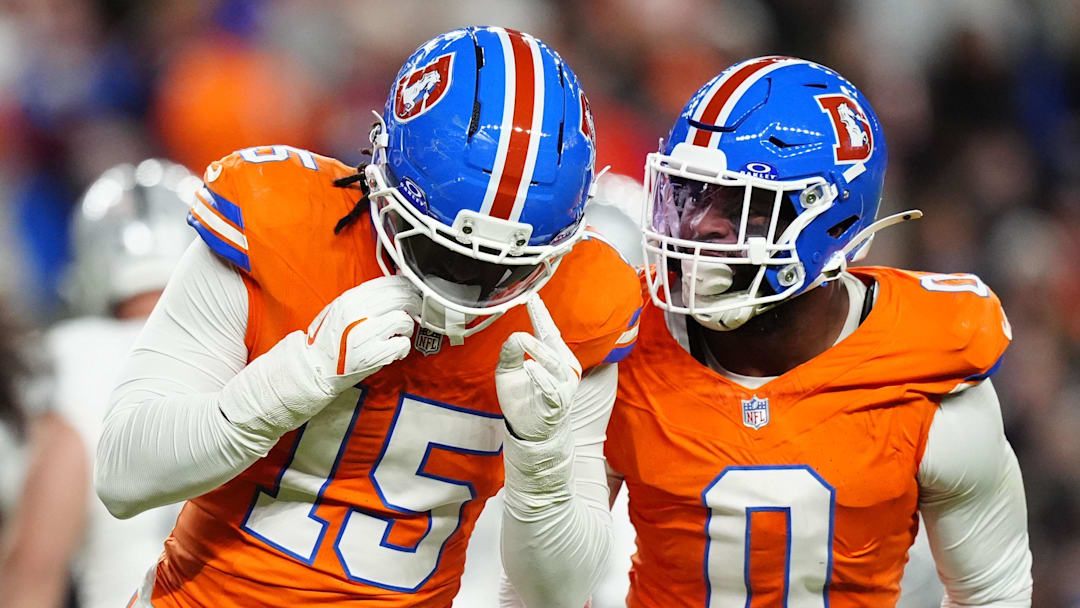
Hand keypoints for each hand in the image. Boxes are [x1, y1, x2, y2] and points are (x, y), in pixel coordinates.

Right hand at [301, 274, 420, 395]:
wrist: (315, 367)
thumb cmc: (328, 340)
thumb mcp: (340, 309)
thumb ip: (365, 297)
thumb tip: (394, 284)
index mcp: (351, 299)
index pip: (389, 283)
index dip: (407, 286)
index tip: (412, 291)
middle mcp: (358, 313)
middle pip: (401, 297)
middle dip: (414, 304)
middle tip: (414, 311)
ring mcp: (366, 334)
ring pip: (404, 319)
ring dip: (407, 327)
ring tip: (400, 333)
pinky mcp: (373, 355)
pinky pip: (402, 344)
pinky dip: (403, 347)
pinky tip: (396, 349)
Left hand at [496, 295, 581, 441]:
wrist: (528, 429)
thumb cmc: (521, 396)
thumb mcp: (508, 370)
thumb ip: (510, 352)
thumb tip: (515, 336)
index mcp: (553, 356)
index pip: (547, 331)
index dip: (541, 314)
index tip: (533, 297)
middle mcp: (563, 367)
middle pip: (552, 340)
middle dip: (542, 321)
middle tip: (531, 304)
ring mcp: (564, 384)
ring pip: (553, 362)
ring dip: (538, 351)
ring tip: (524, 341)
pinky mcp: (559, 402)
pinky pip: (551, 387)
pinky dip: (540, 377)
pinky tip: (530, 367)